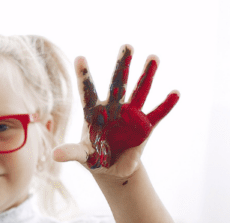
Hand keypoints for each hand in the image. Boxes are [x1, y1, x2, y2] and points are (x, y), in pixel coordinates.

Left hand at [54, 45, 178, 174]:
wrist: (113, 169)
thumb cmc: (94, 159)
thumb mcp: (83, 157)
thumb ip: (71, 153)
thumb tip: (54, 155)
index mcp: (93, 113)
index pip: (87, 92)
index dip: (83, 76)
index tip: (79, 57)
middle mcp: (113, 108)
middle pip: (117, 84)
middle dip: (122, 66)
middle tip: (126, 46)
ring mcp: (131, 115)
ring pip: (139, 91)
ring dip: (147, 75)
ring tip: (153, 56)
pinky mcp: (146, 126)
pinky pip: (158, 114)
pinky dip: (166, 105)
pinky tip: (175, 92)